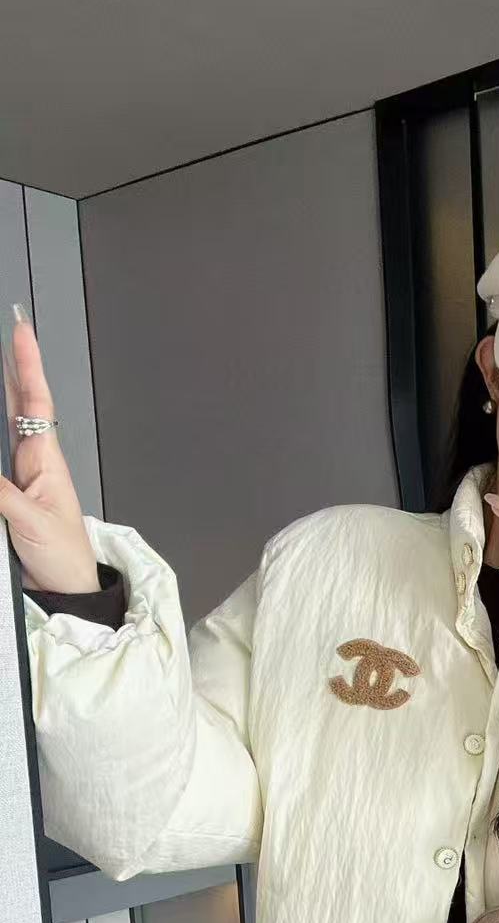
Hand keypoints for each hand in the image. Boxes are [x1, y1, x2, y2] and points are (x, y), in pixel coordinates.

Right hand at [0, 311, 98, 593]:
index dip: (28, 366)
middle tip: (9, 338)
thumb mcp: (28, 520)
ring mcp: (21, 479)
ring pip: (6, 430)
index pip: (36, 402)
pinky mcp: (9, 497)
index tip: (21, 332)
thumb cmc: (63, 557)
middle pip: (21, 408)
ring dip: (2, 401)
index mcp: (46, 461)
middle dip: (13, 371)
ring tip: (1, 371)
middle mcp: (34, 464)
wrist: (67, 590)